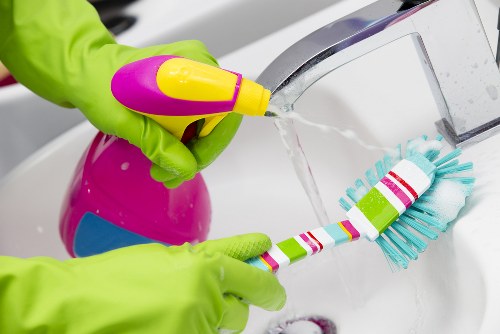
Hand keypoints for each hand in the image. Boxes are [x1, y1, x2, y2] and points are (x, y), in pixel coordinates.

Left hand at [0, 0, 241, 187]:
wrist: (88, 70)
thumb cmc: (101, 83)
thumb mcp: (123, 118)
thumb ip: (155, 143)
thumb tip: (184, 167)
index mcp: (189, 67)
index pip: (230, 102)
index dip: (227, 130)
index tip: (216, 151)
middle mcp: (200, 68)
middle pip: (223, 120)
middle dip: (200, 152)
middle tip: (171, 171)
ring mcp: (199, 77)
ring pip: (214, 124)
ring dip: (192, 150)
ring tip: (162, 166)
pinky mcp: (193, 87)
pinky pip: (204, 120)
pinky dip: (189, 140)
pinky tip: (167, 150)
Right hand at [0, 233, 285, 332]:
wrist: (72, 308)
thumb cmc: (111, 278)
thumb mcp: (164, 256)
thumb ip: (209, 255)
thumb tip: (248, 250)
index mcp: (202, 266)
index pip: (256, 276)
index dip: (270, 282)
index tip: (275, 285)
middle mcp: (204, 298)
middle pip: (244, 309)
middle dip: (233, 303)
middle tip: (208, 298)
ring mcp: (195, 326)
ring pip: (222, 327)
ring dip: (208, 319)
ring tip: (173, 311)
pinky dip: (192, 330)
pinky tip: (166, 322)